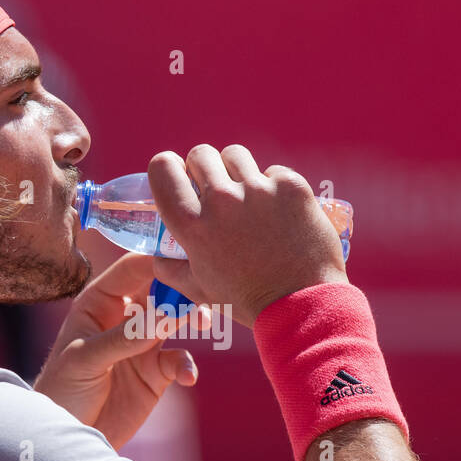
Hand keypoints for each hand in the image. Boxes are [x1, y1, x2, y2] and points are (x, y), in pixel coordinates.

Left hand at [33, 252, 210, 450]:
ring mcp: (143, 344)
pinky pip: (179, 360)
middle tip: (201, 293)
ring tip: (203, 324)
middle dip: (183, 289)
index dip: (157, 261)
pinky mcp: (156, 373)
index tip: (183, 263)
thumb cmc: (61, 390)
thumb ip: (123, 338)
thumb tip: (165, 315)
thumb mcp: (85, 360)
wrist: (67, 435)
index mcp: (99, 301)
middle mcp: (124, 317)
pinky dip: (187, 366)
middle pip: (161, 289)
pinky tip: (187, 378)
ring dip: (193, 318)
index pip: (133, 269)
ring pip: (177, 319)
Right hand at [148, 144, 349, 327]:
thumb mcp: (198, 290)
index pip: (163, 167)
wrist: (303, 305)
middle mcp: (221, 200)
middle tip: (218, 192)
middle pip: (201, 154)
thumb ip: (170, 268)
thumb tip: (158, 253)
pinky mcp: (290, 187)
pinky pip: (273, 172)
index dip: (170, 168)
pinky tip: (280, 213)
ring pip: (236, 156)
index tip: (181, 178)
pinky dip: (274, 187)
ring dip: (238, 172)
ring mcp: (258, 190)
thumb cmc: (247, 301)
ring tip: (249, 199)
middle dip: (205, 169)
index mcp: (192, 224)